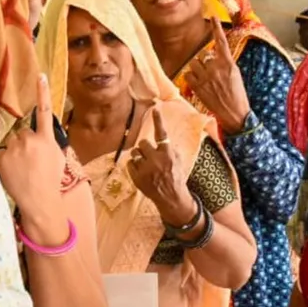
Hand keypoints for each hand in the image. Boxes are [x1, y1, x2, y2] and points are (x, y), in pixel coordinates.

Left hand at [0, 74, 64, 223]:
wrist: (40, 201)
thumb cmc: (51, 181)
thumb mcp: (57, 158)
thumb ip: (48, 143)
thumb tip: (40, 135)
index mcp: (47, 139)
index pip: (45, 111)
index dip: (43, 92)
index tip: (41, 75)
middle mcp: (30, 140)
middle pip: (22, 132)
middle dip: (25, 143)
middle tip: (31, 162)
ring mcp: (14, 149)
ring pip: (12, 143)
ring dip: (15, 152)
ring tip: (23, 170)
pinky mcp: (2, 158)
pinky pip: (2, 154)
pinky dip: (6, 161)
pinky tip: (15, 173)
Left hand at [128, 108, 197, 225]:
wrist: (171, 197)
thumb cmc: (175, 177)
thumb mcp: (178, 160)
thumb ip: (169, 148)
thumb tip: (163, 137)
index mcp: (168, 154)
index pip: (162, 134)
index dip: (158, 121)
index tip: (155, 108)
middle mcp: (156, 160)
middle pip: (142, 143)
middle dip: (144, 147)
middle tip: (149, 155)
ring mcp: (145, 169)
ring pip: (134, 152)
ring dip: (139, 156)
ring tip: (146, 165)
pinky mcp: (137, 177)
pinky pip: (129, 163)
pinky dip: (134, 166)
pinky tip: (142, 172)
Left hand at [184, 17, 250, 133]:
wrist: (235, 113)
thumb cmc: (237, 93)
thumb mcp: (235, 74)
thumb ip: (224, 63)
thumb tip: (213, 56)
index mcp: (228, 63)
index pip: (221, 42)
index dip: (217, 28)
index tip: (213, 17)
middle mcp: (217, 68)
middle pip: (202, 54)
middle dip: (204, 61)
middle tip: (210, 72)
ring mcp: (206, 78)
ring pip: (194, 63)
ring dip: (197, 68)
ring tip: (204, 78)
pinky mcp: (198, 88)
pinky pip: (188, 75)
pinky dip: (191, 78)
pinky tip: (198, 84)